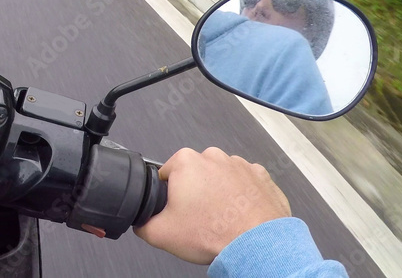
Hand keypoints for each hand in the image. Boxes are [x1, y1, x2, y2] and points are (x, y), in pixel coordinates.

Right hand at [134, 147, 290, 263]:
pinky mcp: (260, 177)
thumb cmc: (216, 233)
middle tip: (198, 218)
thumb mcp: (160, 234)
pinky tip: (238, 216)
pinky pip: (244, 185)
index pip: (166, 175)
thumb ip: (142, 223)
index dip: (168, 196)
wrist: (257, 244)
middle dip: (194, 194)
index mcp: (186, 162)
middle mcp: (213, 157)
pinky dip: (240, 198)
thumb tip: (141, 221)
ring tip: (220, 219)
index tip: (176, 211)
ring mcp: (240, 164)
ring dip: (218, 194)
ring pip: (219, 179)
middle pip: (194, 175)